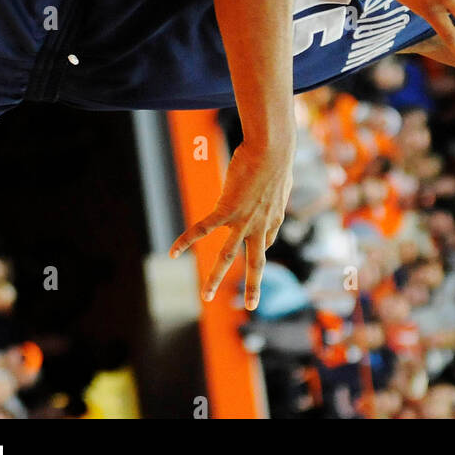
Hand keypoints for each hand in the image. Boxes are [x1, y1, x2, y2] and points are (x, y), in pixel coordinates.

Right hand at [169, 141, 292, 308]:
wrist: (272, 149)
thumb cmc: (277, 155)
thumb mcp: (281, 176)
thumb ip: (274, 186)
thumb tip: (274, 177)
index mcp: (274, 217)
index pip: (265, 241)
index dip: (259, 245)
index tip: (257, 246)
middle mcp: (261, 225)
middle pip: (255, 262)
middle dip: (253, 285)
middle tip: (251, 306)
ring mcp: (244, 220)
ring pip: (227, 255)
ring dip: (215, 277)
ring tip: (206, 296)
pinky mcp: (227, 210)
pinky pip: (203, 229)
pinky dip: (186, 240)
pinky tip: (173, 252)